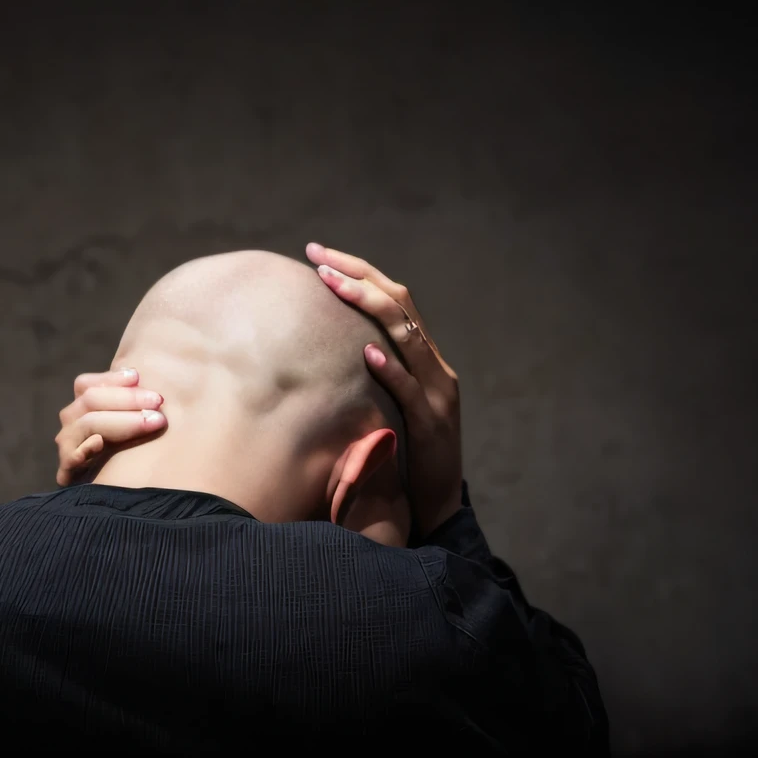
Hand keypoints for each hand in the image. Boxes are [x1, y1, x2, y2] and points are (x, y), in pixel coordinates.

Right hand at [54, 368, 167, 486]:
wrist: (117, 500)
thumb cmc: (134, 456)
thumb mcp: (133, 426)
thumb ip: (135, 405)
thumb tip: (145, 380)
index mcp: (81, 411)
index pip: (86, 385)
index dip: (112, 379)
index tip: (138, 376)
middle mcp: (71, 427)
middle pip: (90, 400)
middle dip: (127, 398)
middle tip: (158, 401)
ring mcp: (68, 449)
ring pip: (85, 423)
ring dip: (121, 420)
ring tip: (151, 422)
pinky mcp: (68, 474)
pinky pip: (70, 459)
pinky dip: (84, 449)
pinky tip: (100, 443)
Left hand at [306, 241, 463, 538]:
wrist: (439, 502)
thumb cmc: (407, 453)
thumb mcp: (392, 404)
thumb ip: (376, 375)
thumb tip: (331, 348)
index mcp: (425, 359)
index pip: (396, 300)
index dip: (360, 273)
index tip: (320, 255)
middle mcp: (435, 367)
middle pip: (401, 304)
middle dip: (358, 275)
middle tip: (317, 256)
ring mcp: (437, 392)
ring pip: (407, 336)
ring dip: (369, 305)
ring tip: (334, 284)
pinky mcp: (433, 423)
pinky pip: (411, 389)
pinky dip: (391, 367)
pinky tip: (367, 351)